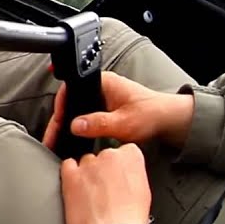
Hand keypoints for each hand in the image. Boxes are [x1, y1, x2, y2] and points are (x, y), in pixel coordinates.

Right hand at [42, 71, 193, 150]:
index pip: (70, 91)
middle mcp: (100, 87)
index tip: (55, 125)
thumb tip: (75, 126)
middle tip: (52, 138)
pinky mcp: (105, 108)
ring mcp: (102, 97)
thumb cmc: (152, 115)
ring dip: (68, 124)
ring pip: (77, 110)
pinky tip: (73, 138)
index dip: (60, 108)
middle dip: (60, 120)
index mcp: (102, 82)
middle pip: (71, 102)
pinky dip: (78, 126)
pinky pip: (85, 115)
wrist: (172, 121)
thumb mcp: (125, 123)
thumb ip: (99, 124)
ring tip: (57, 140)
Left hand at [60, 144, 152, 223]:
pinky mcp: (70, 175)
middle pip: (104, 155)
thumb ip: (134, 174)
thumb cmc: (130, 221)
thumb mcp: (143, 192)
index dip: (122, 165)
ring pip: (86, 161)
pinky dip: (70, 175)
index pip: (125, 150)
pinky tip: (77, 189)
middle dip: (104, 169)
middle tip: (106, 188)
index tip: (120, 175)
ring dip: (87, 174)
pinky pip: (67, 165)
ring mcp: (88, 165)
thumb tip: (127, 176)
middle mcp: (109, 156)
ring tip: (92, 195)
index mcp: (131, 158)